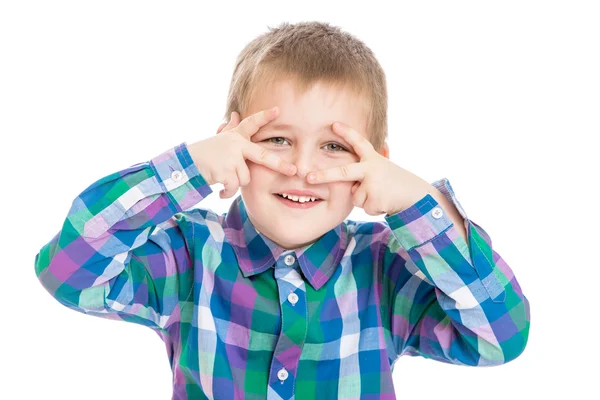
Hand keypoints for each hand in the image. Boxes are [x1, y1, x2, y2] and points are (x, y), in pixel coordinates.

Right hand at [188, 106, 296, 198]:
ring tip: (222, 179)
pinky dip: (227, 192)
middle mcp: (235, 145)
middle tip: (294, 171)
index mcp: (235, 137)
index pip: (251, 124)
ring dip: (234, 183)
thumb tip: (235, 113)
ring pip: (245, 178)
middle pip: (262, 156)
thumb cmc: (204, 154)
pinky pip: (233, 188)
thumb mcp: (219, 140)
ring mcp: (231, 158)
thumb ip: (230, 129)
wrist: (185, 165)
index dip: (264, 117)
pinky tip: (219, 191)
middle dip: (280, 164)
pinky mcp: (225, 172)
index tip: (278, 110)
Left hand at [305, 122, 432, 215]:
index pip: (359, 143)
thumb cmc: (395, 181)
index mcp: (373, 159)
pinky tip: (384, 202)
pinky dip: (372, 207)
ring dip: (365, 199)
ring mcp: (373, 184)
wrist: (417, 196)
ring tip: (381, 194)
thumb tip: (371, 157)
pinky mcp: (375, 200)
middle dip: (324, 175)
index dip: (347, 133)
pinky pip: (364, 207)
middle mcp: (371, 169)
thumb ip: (368, 166)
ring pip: (355, 197)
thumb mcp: (382, 168)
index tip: (334, 124)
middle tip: (309, 178)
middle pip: (343, 172)